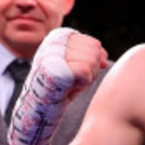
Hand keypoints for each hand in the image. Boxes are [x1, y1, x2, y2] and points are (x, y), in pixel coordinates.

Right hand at [8, 28, 107, 144]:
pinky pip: (86, 71)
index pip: (94, 44)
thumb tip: (105, 56)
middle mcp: (54, 41)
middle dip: (92, 70)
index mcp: (58, 37)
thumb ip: (91, 57)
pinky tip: (69, 88)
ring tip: (70, 84)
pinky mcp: (56, 68)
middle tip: (74, 81)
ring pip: (92, 60)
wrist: (39, 108)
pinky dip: (83, 84)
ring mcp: (53, 54)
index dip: (93, 63)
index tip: (77, 73)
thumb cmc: (60, 88)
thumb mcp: (78, 68)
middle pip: (95, 50)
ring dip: (87, 78)